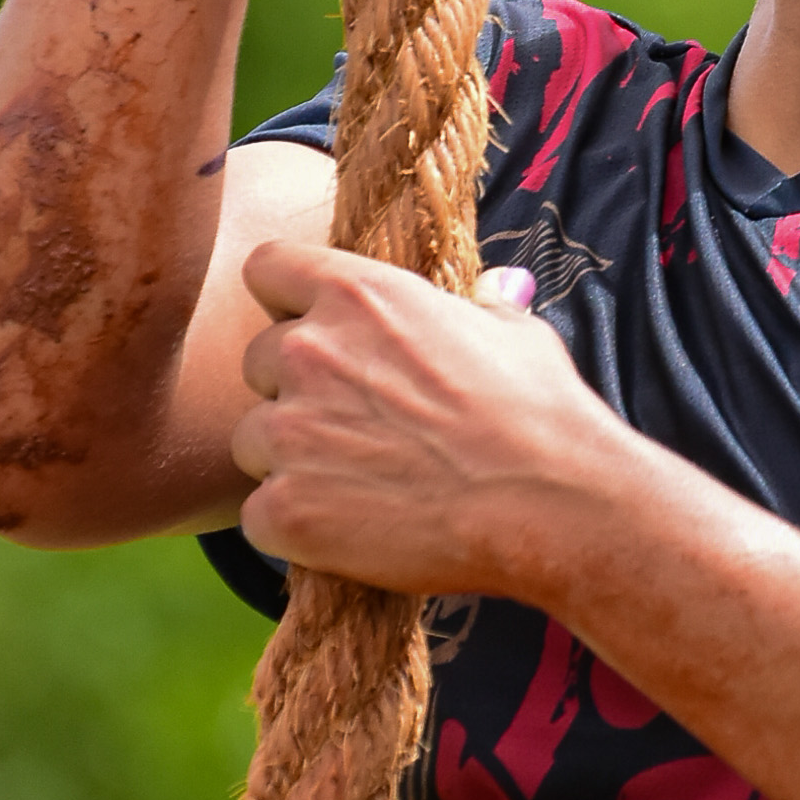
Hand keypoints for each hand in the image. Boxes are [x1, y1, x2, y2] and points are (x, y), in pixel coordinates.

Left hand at [232, 245, 629, 598]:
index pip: (267, 267)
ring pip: (252, 440)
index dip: (288, 300)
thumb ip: (483, 308)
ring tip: (358, 484)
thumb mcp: (517, 336)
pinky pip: (260, 514)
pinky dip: (294, 526)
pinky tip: (349, 533)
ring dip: (291, 459)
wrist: (547, 504)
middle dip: (295, 390)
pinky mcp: (286, 509)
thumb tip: (497, 288)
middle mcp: (307, 352)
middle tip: (355, 423)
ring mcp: (289, 433)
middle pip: (259, 362)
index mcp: (356, 294)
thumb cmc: (540, 415)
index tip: (315, 327)